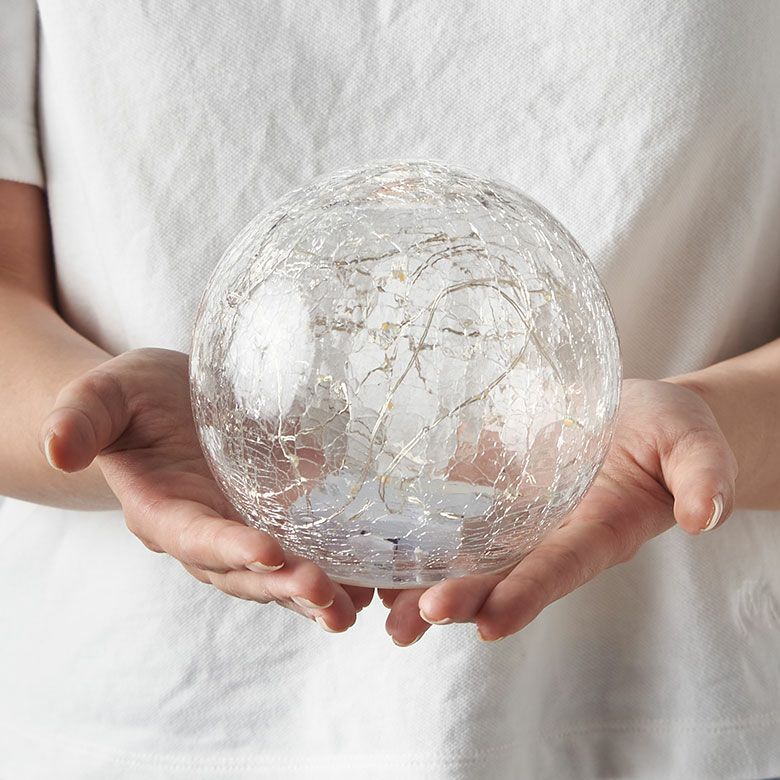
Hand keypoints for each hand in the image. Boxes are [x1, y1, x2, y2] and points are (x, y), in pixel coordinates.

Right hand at [39, 348, 373, 629]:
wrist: (167, 402)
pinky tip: (369, 580)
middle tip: (325, 594)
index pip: (194, 537)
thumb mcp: (105, 396)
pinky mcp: (277, 515)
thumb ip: (82, 420)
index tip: (267, 552)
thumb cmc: (132, 399)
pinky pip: (306, 548)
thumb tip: (55, 450)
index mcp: (162, 511)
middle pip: (243, 571)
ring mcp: (244, 529)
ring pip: (277, 574)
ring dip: (312, 595)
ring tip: (351, 610)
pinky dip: (335, 568)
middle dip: (281, 586)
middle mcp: (206, 532)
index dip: (227, 549)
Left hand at [378, 377, 737, 644]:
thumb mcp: (694, 442)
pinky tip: (374, 545)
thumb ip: (702, 475)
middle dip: (458, 597)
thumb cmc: (667, 432)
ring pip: (467, 553)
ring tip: (383, 610)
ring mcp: (514, 512)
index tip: (487, 622)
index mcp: (597, 531)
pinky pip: (448, 507)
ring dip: (424, 580)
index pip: (559, 568)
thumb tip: (705, 515)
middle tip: (414, 621)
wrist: (629, 413)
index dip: (525, 595)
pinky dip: (413, 528)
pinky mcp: (487, 482)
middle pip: (500, 573)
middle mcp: (548, 533)